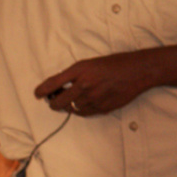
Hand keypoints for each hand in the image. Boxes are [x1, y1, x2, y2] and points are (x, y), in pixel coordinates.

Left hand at [35, 51, 158, 115]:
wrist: (138, 71)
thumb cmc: (114, 64)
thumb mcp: (90, 63)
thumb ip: (73, 75)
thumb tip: (56, 88)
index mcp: (80, 70)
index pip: (53, 83)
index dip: (42, 91)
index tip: (37, 94)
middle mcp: (84, 85)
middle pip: (57, 102)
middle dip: (52, 103)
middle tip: (53, 100)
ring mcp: (93, 98)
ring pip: (71, 108)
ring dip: (70, 104)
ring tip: (78, 96)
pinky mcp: (101, 108)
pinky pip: (83, 113)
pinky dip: (81, 109)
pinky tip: (87, 101)